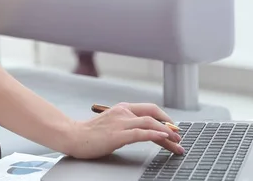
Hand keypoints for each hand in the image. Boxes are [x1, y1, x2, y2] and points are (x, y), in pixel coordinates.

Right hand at [67, 102, 183, 158]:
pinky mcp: (118, 135)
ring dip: (167, 134)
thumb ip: (125, 124)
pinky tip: (164, 139)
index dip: (164, 118)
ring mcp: (120, 123)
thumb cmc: (90, 133)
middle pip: (153, 115)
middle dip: (170, 125)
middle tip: (179, 137)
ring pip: (150, 124)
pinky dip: (155, 134)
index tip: (173, 128)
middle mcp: (122, 112)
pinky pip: (141, 133)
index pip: (149, 109)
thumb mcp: (111, 124)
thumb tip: (143, 131)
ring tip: (177, 143)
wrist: (73, 136)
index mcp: (121, 108)